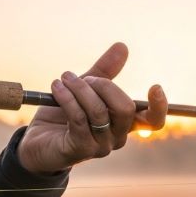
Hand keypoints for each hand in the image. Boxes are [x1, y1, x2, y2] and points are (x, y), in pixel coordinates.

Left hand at [18, 42, 167, 174]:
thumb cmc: (63, 115)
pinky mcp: (81, 149)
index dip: (160, 106)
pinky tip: (56, 88)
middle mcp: (117, 137)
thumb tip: (122, 47)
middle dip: (104, 86)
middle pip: (125, 109)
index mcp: (124, 123)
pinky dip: (67, 98)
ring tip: (64, 78)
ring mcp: (101, 146)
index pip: (153, 121)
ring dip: (80, 88)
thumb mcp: (84, 89)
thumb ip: (104, 71)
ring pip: (99, 111)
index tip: (155, 86)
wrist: (36, 141)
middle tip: (85, 78)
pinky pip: (79, 119)